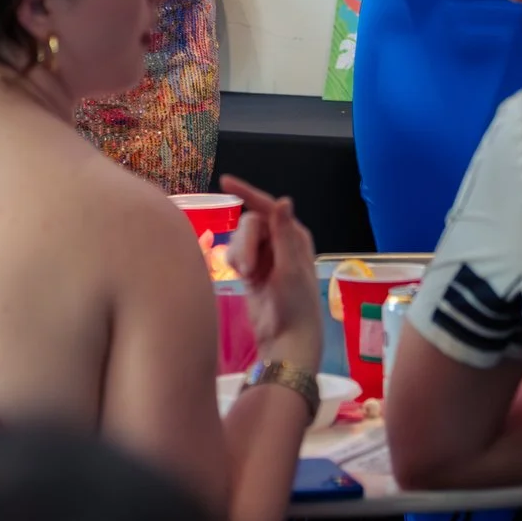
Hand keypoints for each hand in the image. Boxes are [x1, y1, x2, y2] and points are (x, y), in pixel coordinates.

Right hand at [222, 173, 321, 369]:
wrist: (285, 339)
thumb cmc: (296, 305)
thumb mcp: (290, 268)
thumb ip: (284, 234)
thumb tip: (284, 200)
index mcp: (294, 236)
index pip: (267, 207)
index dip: (247, 193)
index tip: (225, 181)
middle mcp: (279, 241)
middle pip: (249, 224)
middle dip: (244, 243)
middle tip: (246, 270)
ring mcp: (264, 255)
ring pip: (239, 239)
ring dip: (238, 254)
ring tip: (247, 277)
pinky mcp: (251, 270)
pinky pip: (234, 253)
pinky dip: (234, 262)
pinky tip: (241, 277)